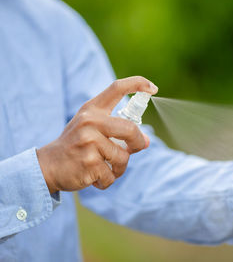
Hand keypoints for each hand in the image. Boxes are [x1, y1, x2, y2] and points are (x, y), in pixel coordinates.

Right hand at [37, 76, 157, 193]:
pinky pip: (111, 175)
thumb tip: (146, 141)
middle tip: (134, 149)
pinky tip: (94, 176)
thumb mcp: (91, 128)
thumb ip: (118, 131)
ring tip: (104, 167)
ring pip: (122, 157)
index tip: (153, 88)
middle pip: (131, 129)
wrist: (48, 165)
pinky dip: (107, 180)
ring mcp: (88, 142)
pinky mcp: (89, 163)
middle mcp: (90, 121)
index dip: (137, 84)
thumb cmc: (76, 145)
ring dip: (118, 167)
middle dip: (137, 143)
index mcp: (92, 109)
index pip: (117, 88)